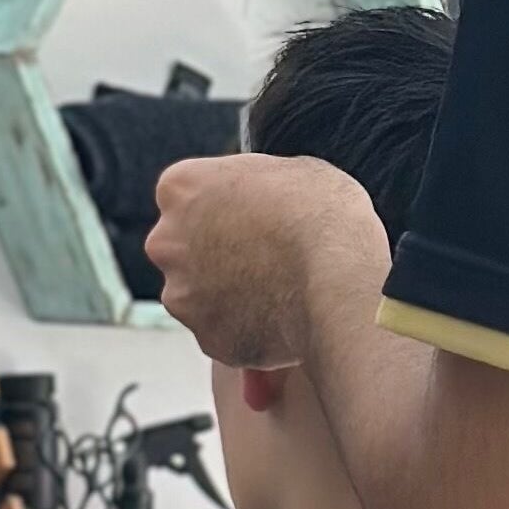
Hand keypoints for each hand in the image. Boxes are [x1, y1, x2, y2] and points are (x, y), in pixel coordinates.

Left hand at [147, 152, 389, 367]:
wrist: (340, 276)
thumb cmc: (322, 213)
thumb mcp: (285, 170)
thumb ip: (251, 185)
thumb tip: (256, 200)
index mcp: (180, 189)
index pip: (185, 195)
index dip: (221, 206)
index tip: (247, 216)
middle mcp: (168, 243)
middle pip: (183, 248)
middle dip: (214, 253)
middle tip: (262, 255)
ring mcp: (183, 296)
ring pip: (199, 295)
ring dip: (227, 294)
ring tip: (279, 289)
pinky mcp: (207, 338)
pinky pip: (223, 332)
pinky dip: (246, 328)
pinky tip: (282, 316)